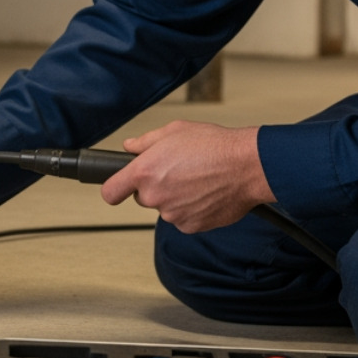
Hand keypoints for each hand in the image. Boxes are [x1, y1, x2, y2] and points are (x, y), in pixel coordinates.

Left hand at [101, 120, 274, 232]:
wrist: (247, 166)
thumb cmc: (214, 146)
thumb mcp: (174, 130)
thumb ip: (145, 141)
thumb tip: (130, 147)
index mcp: (145, 172)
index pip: (110, 192)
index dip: (113, 188)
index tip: (118, 186)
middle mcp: (155, 196)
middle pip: (142, 197)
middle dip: (155, 186)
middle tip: (177, 171)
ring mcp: (173, 214)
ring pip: (165, 207)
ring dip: (175, 197)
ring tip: (197, 179)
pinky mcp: (190, 226)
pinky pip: (183, 218)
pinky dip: (191, 209)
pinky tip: (205, 193)